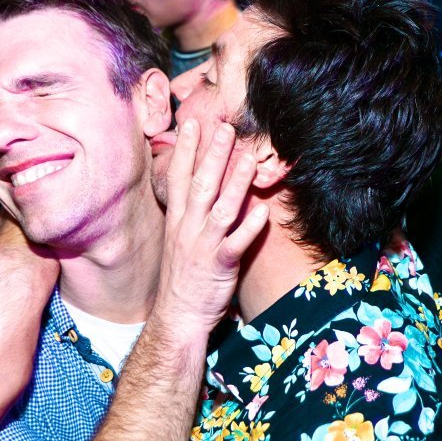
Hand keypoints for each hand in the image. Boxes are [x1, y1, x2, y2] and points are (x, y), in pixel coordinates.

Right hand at [151, 120, 269, 340]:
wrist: (178, 317)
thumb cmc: (183, 276)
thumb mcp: (180, 238)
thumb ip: (191, 212)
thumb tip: (203, 184)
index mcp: (177, 220)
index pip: (179, 178)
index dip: (186, 150)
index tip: (192, 122)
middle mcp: (188, 229)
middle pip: (201, 185)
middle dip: (213, 155)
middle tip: (226, 128)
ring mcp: (203, 247)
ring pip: (221, 209)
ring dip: (236, 183)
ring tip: (251, 158)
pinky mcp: (219, 266)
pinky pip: (236, 244)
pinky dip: (250, 227)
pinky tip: (263, 210)